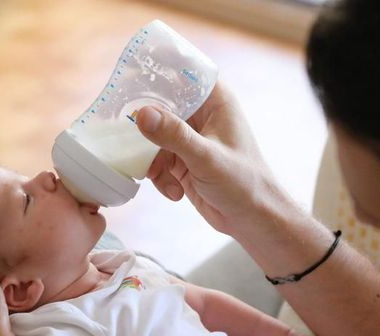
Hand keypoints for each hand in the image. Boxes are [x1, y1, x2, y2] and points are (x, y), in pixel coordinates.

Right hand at [135, 83, 291, 237]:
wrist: (252, 219)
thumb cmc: (243, 182)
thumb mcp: (206, 157)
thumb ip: (174, 135)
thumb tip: (142, 114)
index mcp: (215, 101)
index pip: (181, 73)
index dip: (155, 73)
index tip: (129, 79)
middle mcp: (201, 115)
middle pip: (160, 105)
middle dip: (143, 124)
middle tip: (127, 136)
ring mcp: (190, 139)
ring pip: (153, 137)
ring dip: (151, 159)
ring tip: (160, 177)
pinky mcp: (182, 161)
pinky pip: (157, 161)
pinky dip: (160, 177)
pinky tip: (175, 192)